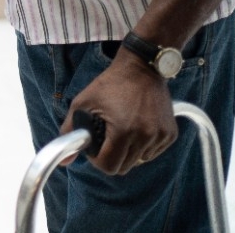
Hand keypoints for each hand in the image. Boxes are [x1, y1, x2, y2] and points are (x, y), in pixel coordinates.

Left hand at [61, 50, 177, 174]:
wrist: (141, 68)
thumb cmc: (109, 84)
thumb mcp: (83, 102)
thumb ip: (70, 130)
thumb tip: (63, 161)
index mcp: (123, 131)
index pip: (109, 166)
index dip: (97, 160)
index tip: (94, 148)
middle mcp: (145, 136)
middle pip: (125, 167)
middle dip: (112, 157)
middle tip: (107, 139)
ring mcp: (160, 136)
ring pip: (139, 160)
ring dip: (128, 152)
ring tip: (122, 130)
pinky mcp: (170, 134)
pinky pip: (153, 152)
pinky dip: (143, 146)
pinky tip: (137, 127)